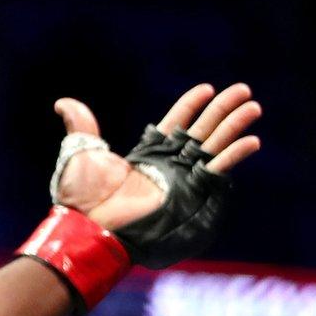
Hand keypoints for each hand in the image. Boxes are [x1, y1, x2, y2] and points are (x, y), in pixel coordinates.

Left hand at [52, 83, 260, 229]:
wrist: (93, 228)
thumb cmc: (83, 197)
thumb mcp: (81, 154)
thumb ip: (81, 126)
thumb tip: (63, 103)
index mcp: (147, 154)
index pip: (175, 122)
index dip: (191, 105)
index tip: (206, 88)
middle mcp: (169, 165)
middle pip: (203, 130)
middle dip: (222, 110)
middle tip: (243, 90)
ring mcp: (184, 179)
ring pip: (215, 145)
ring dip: (234, 126)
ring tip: (253, 107)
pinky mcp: (193, 193)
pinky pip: (218, 170)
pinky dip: (234, 155)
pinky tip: (251, 141)